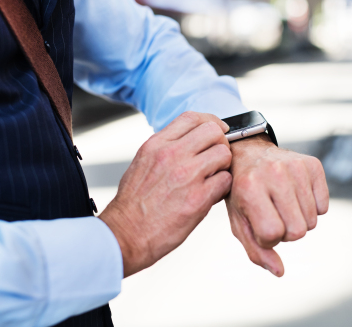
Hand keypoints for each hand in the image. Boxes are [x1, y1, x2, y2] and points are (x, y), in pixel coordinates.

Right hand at [99, 111, 231, 276]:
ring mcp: (186, 175)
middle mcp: (172, 155)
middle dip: (221, 142)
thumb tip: (186, 142)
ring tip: (214, 178)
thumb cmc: (133, 204)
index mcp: (156, 144)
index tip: (218, 130)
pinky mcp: (198, 198)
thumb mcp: (142, 163)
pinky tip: (212, 194)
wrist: (126, 234)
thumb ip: (164, 148)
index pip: (192, 117)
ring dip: (224, 166)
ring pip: (224, 153)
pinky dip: (223, 187)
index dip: (211, 121)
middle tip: (217, 158)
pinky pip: (225, 180)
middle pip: (213, 131)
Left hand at [226, 134, 328, 276]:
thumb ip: (256, 250)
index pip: (272, 234)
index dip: (267, 237)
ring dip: (298, 220)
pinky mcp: (313, 164)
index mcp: (250, 188)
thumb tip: (279, 271)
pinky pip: (323, 207)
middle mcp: (274, 173)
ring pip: (312, 221)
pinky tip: (295, 194)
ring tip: (282, 204)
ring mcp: (296, 166)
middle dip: (286, 231)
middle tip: (273, 215)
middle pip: (298, 231)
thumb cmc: (241, 193)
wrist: (248, 153)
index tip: (259, 224)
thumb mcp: (239, 221)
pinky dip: (312, 207)